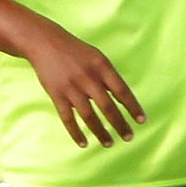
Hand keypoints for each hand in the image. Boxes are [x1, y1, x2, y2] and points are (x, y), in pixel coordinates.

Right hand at [24, 29, 143, 147]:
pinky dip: (76, 133)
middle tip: (129, 137)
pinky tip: (84, 143)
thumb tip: (123, 100)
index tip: (141, 121)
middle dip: (120, 124)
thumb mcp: (97, 58)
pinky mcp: (56, 95)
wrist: (45, 43)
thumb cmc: (76, 52)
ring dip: (100, 132)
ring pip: (89, 116)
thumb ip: (109, 77)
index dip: (132, 107)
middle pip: (107, 107)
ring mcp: (71, 88)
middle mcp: (88, 78)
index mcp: (102, 67)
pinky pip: (67, 118)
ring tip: (109, 143)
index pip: (122, 91)